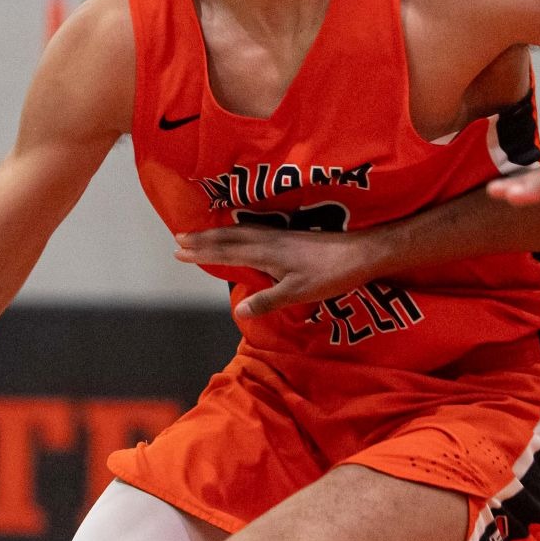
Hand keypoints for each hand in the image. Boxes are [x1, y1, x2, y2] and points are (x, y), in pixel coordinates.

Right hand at [174, 225, 381, 318]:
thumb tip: (237, 309)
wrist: (361, 253)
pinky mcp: (291, 236)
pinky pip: (254, 231)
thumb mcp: (298, 293)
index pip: (227, 251)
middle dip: (203, 239)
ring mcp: (281, 236)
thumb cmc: (330, 275)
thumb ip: (267, 300)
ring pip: (241, 232)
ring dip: (218, 233)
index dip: (202, 252)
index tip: (178, 250)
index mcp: (267, 253)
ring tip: (200, 234)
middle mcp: (270, 241)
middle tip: (178, 238)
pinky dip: (237, 231)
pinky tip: (239, 233)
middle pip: (229, 238)